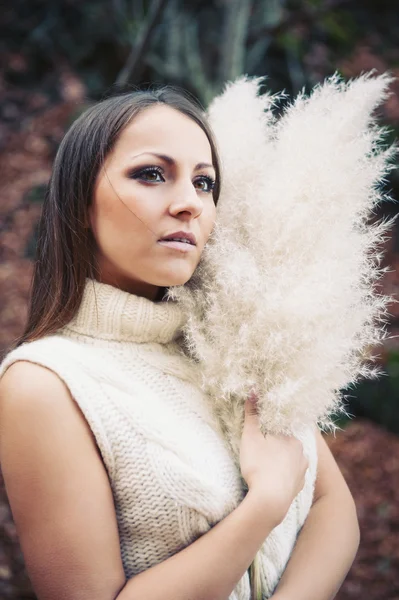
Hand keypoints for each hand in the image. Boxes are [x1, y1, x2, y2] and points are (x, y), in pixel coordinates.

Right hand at [239, 392, 307, 525]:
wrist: (270, 501)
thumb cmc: (258, 466)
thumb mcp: (251, 437)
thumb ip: (253, 414)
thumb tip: (254, 390)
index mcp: (292, 438)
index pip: (280, 428)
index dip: (269, 431)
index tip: (260, 436)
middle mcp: (302, 453)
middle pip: (287, 443)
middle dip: (275, 445)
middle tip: (260, 450)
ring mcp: (302, 471)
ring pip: (291, 460)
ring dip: (280, 460)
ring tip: (265, 465)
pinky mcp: (299, 487)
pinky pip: (291, 476)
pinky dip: (283, 476)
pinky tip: (273, 479)